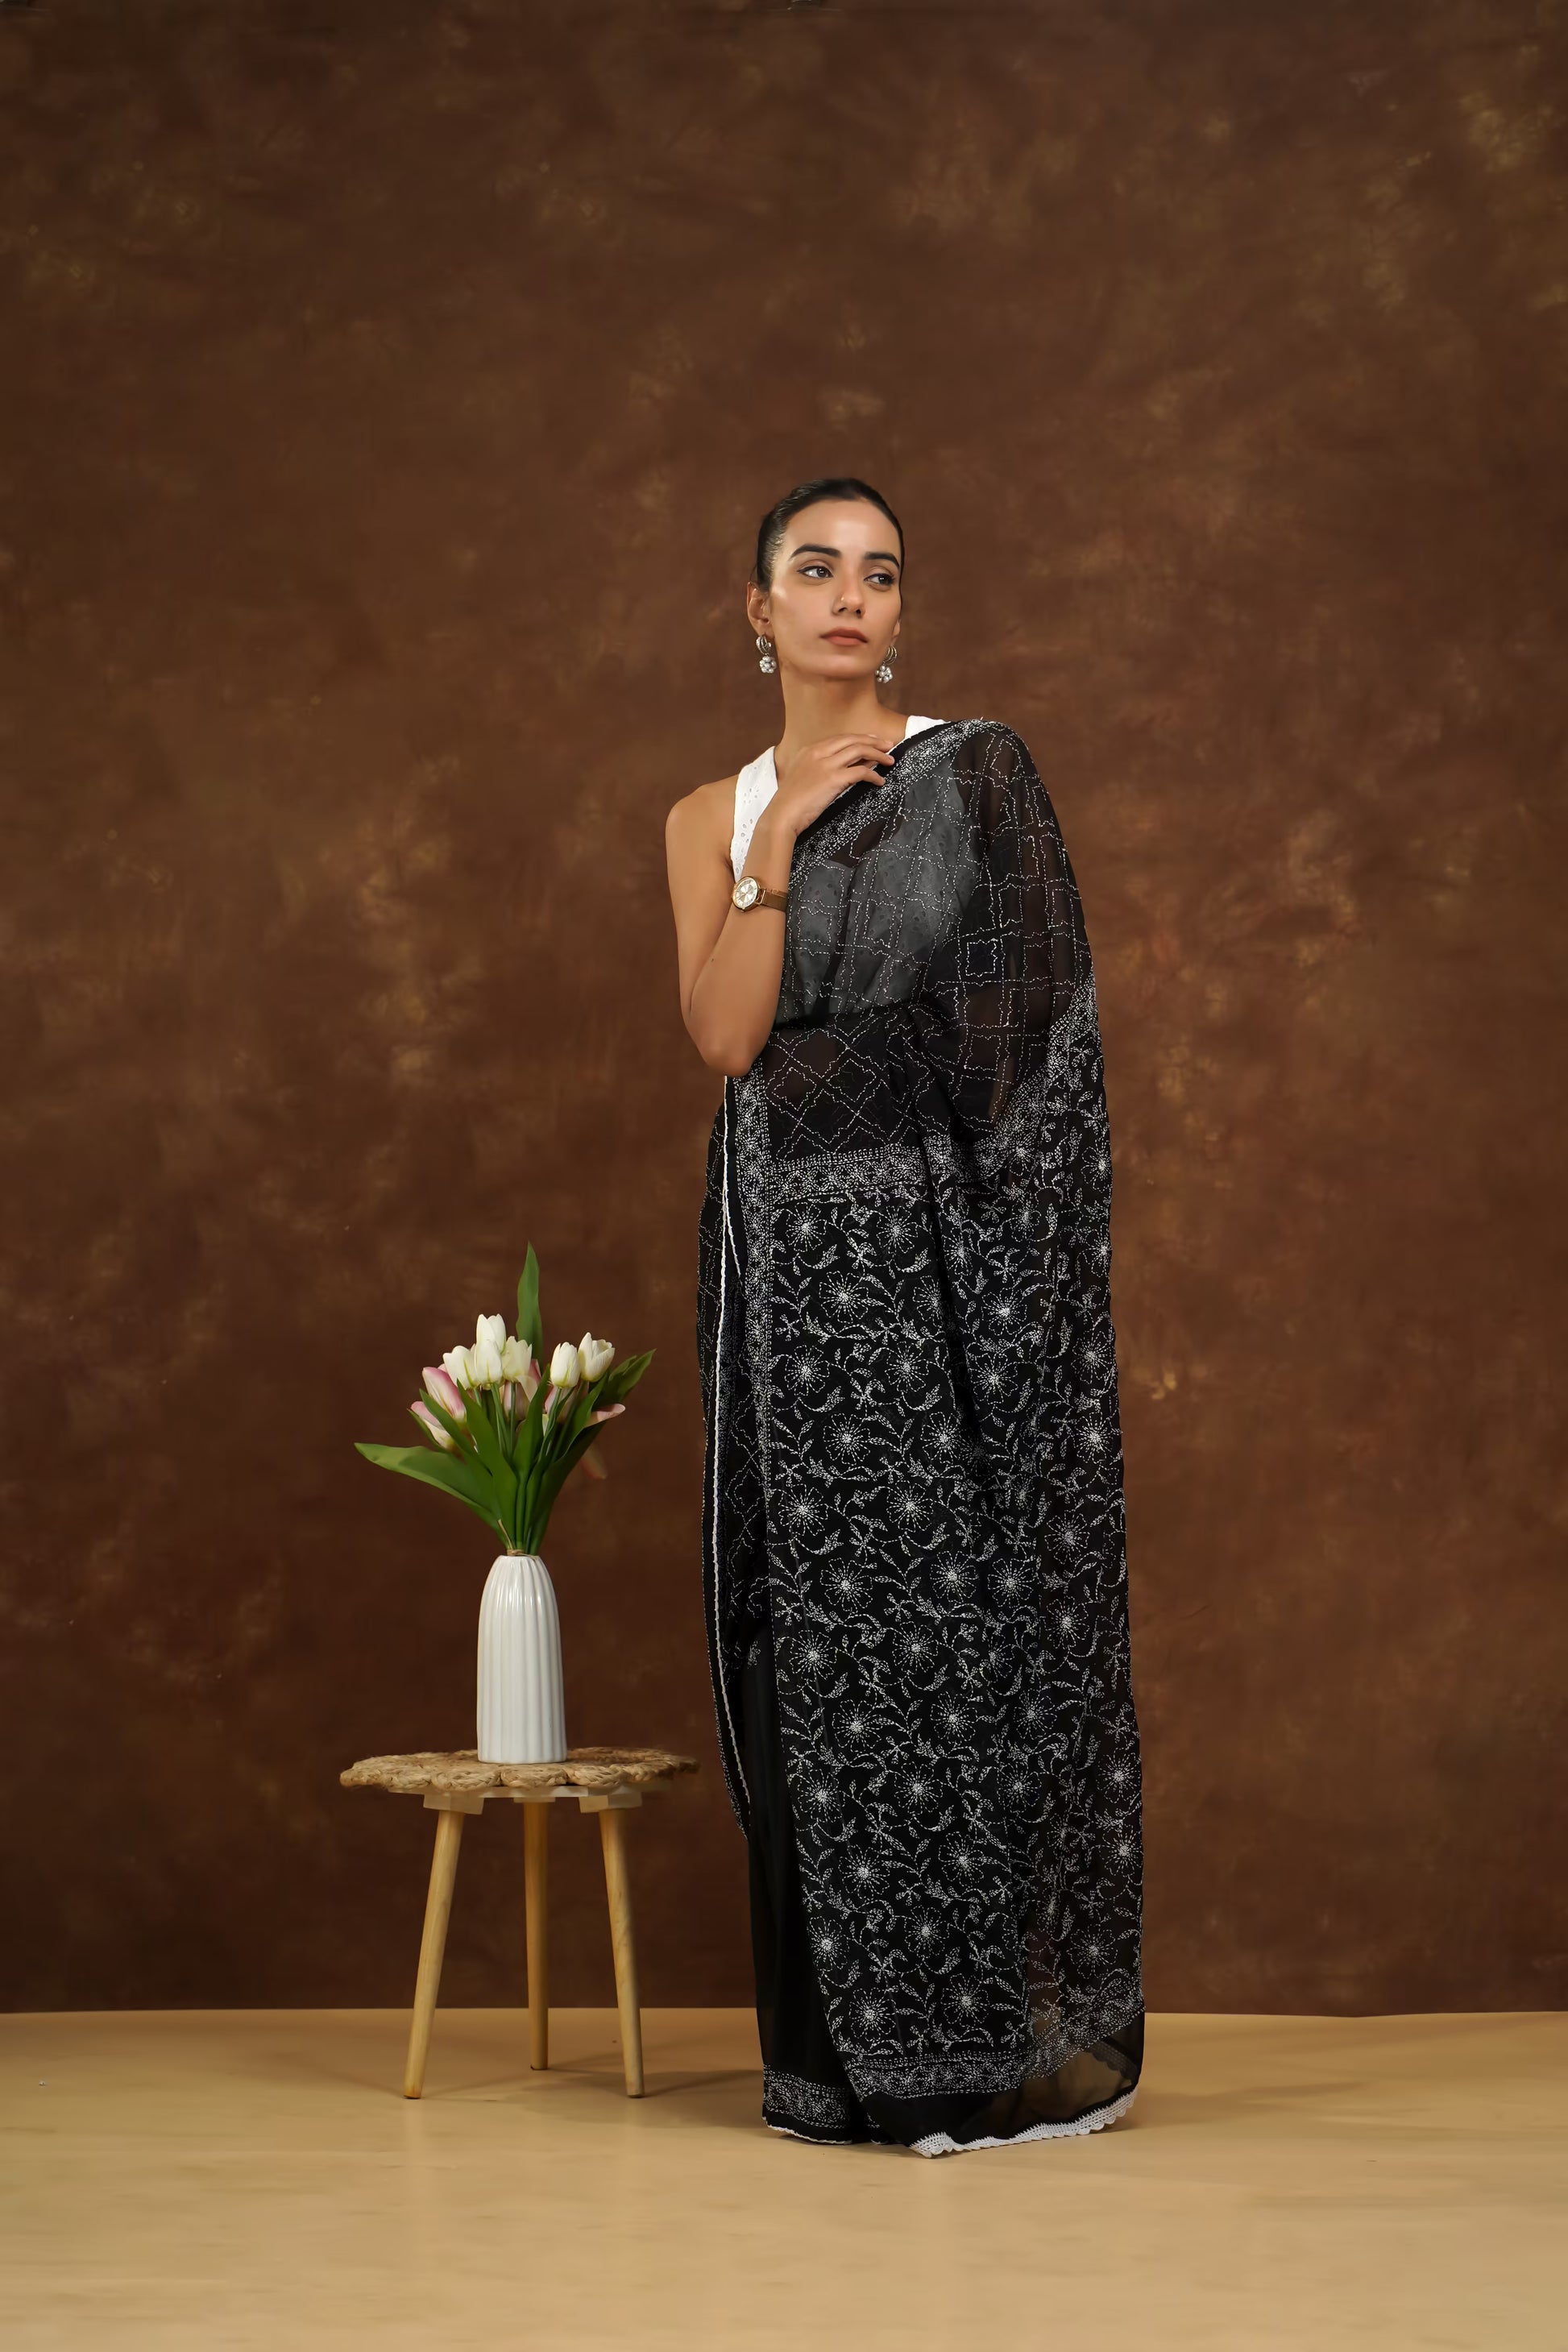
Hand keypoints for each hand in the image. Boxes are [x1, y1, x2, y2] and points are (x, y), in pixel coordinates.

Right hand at [769, 732, 900, 835]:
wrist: (782, 815)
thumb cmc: (791, 802)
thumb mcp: (803, 777)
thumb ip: (819, 769)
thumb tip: (845, 768)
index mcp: (809, 750)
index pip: (840, 738)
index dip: (860, 738)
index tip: (873, 740)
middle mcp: (818, 752)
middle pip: (853, 740)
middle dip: (874, 741)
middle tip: (889, 745)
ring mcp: (826, 765)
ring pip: (860, 751)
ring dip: (878, 754)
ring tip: (890, 760)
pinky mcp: (833, 779)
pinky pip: (861, 772)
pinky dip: (874, 775)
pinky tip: (879, 781)